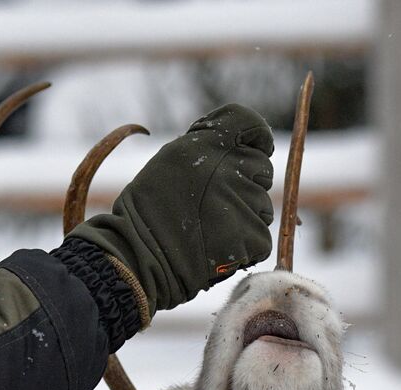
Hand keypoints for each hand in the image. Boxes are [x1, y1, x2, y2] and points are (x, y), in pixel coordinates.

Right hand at [69, 103, 274, 312]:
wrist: (139, 256)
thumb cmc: (148, 210)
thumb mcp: (171, 160)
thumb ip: (208, 146)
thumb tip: (242, 146)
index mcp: (208, 143)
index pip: (250, 123)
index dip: (256, 138)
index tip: (251, 151)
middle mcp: (230, 167)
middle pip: (261, 169)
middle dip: (245, 185)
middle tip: (213, 206)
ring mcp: (245, 203)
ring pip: (261, 207)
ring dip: (243, 218)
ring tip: (210, 230)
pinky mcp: (252, 237)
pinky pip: (260, 239)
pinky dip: (244, 248)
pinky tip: (217, 248)